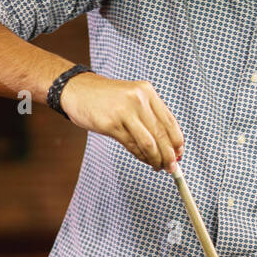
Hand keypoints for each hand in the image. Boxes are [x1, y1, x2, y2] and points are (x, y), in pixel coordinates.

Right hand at [61, 73, 183, 169]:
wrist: (76, 90)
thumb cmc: (106, 98)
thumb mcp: (132, 98)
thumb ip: (150, 117)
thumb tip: (169, 145)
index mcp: (147, 92)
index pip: (170, 121)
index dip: (177, 141)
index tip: (180, 154)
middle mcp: (138, 99)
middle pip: (161, 134)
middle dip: (169, 155)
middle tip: (172, 167)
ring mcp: (124, 111)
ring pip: (149, 143)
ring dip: (156, 159)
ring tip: (159, 167)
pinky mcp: (111, 124)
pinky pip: (132, 146)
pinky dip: (141, 157)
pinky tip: (145, 161)